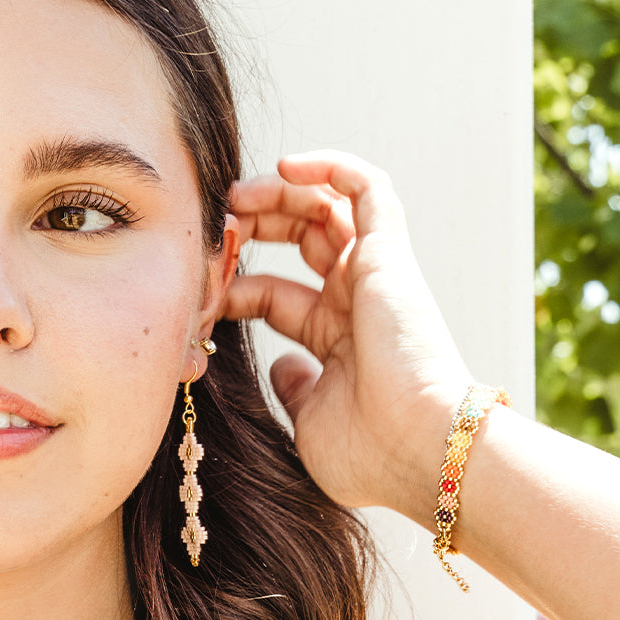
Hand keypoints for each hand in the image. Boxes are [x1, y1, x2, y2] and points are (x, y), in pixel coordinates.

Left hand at [222, 150, 472, 515]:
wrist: (421, 450)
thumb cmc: (372, 453)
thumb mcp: (310, 424)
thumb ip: (293, 391)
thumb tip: (278, 367)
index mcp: (336, 339)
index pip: (273, 294)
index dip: (232, 287)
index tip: (198, 297)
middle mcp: (356, 301)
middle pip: (298, 240)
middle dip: (251, 226)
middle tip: (214, 226)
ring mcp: (373, 276)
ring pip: (326, 206)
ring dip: (277, 192)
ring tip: (236, 197)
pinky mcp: (389, 255)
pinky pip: (368, 188)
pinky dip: (331, 167)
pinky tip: (286, 166)